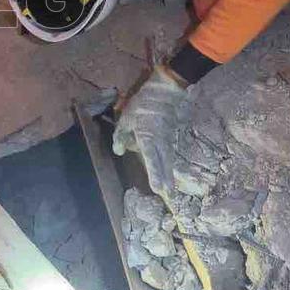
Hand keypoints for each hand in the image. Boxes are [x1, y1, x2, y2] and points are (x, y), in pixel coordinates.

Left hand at [112, 65, 188, 198]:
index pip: (151, 156)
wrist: (163, 94)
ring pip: (168, 160)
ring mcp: (167, 140)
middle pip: (163, 162)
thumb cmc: (141, 106)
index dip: (154, 172)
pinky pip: (169, 155)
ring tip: (171, 192)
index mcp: (148, 135)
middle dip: (166, 179)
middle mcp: (160, 141)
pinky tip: (169, 177)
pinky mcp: (170, 139)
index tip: (158, 187)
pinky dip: (169, 167)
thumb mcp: (125, 118)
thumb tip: (119, 151)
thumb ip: (121, 135)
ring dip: (169, 176)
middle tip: (169, 196)